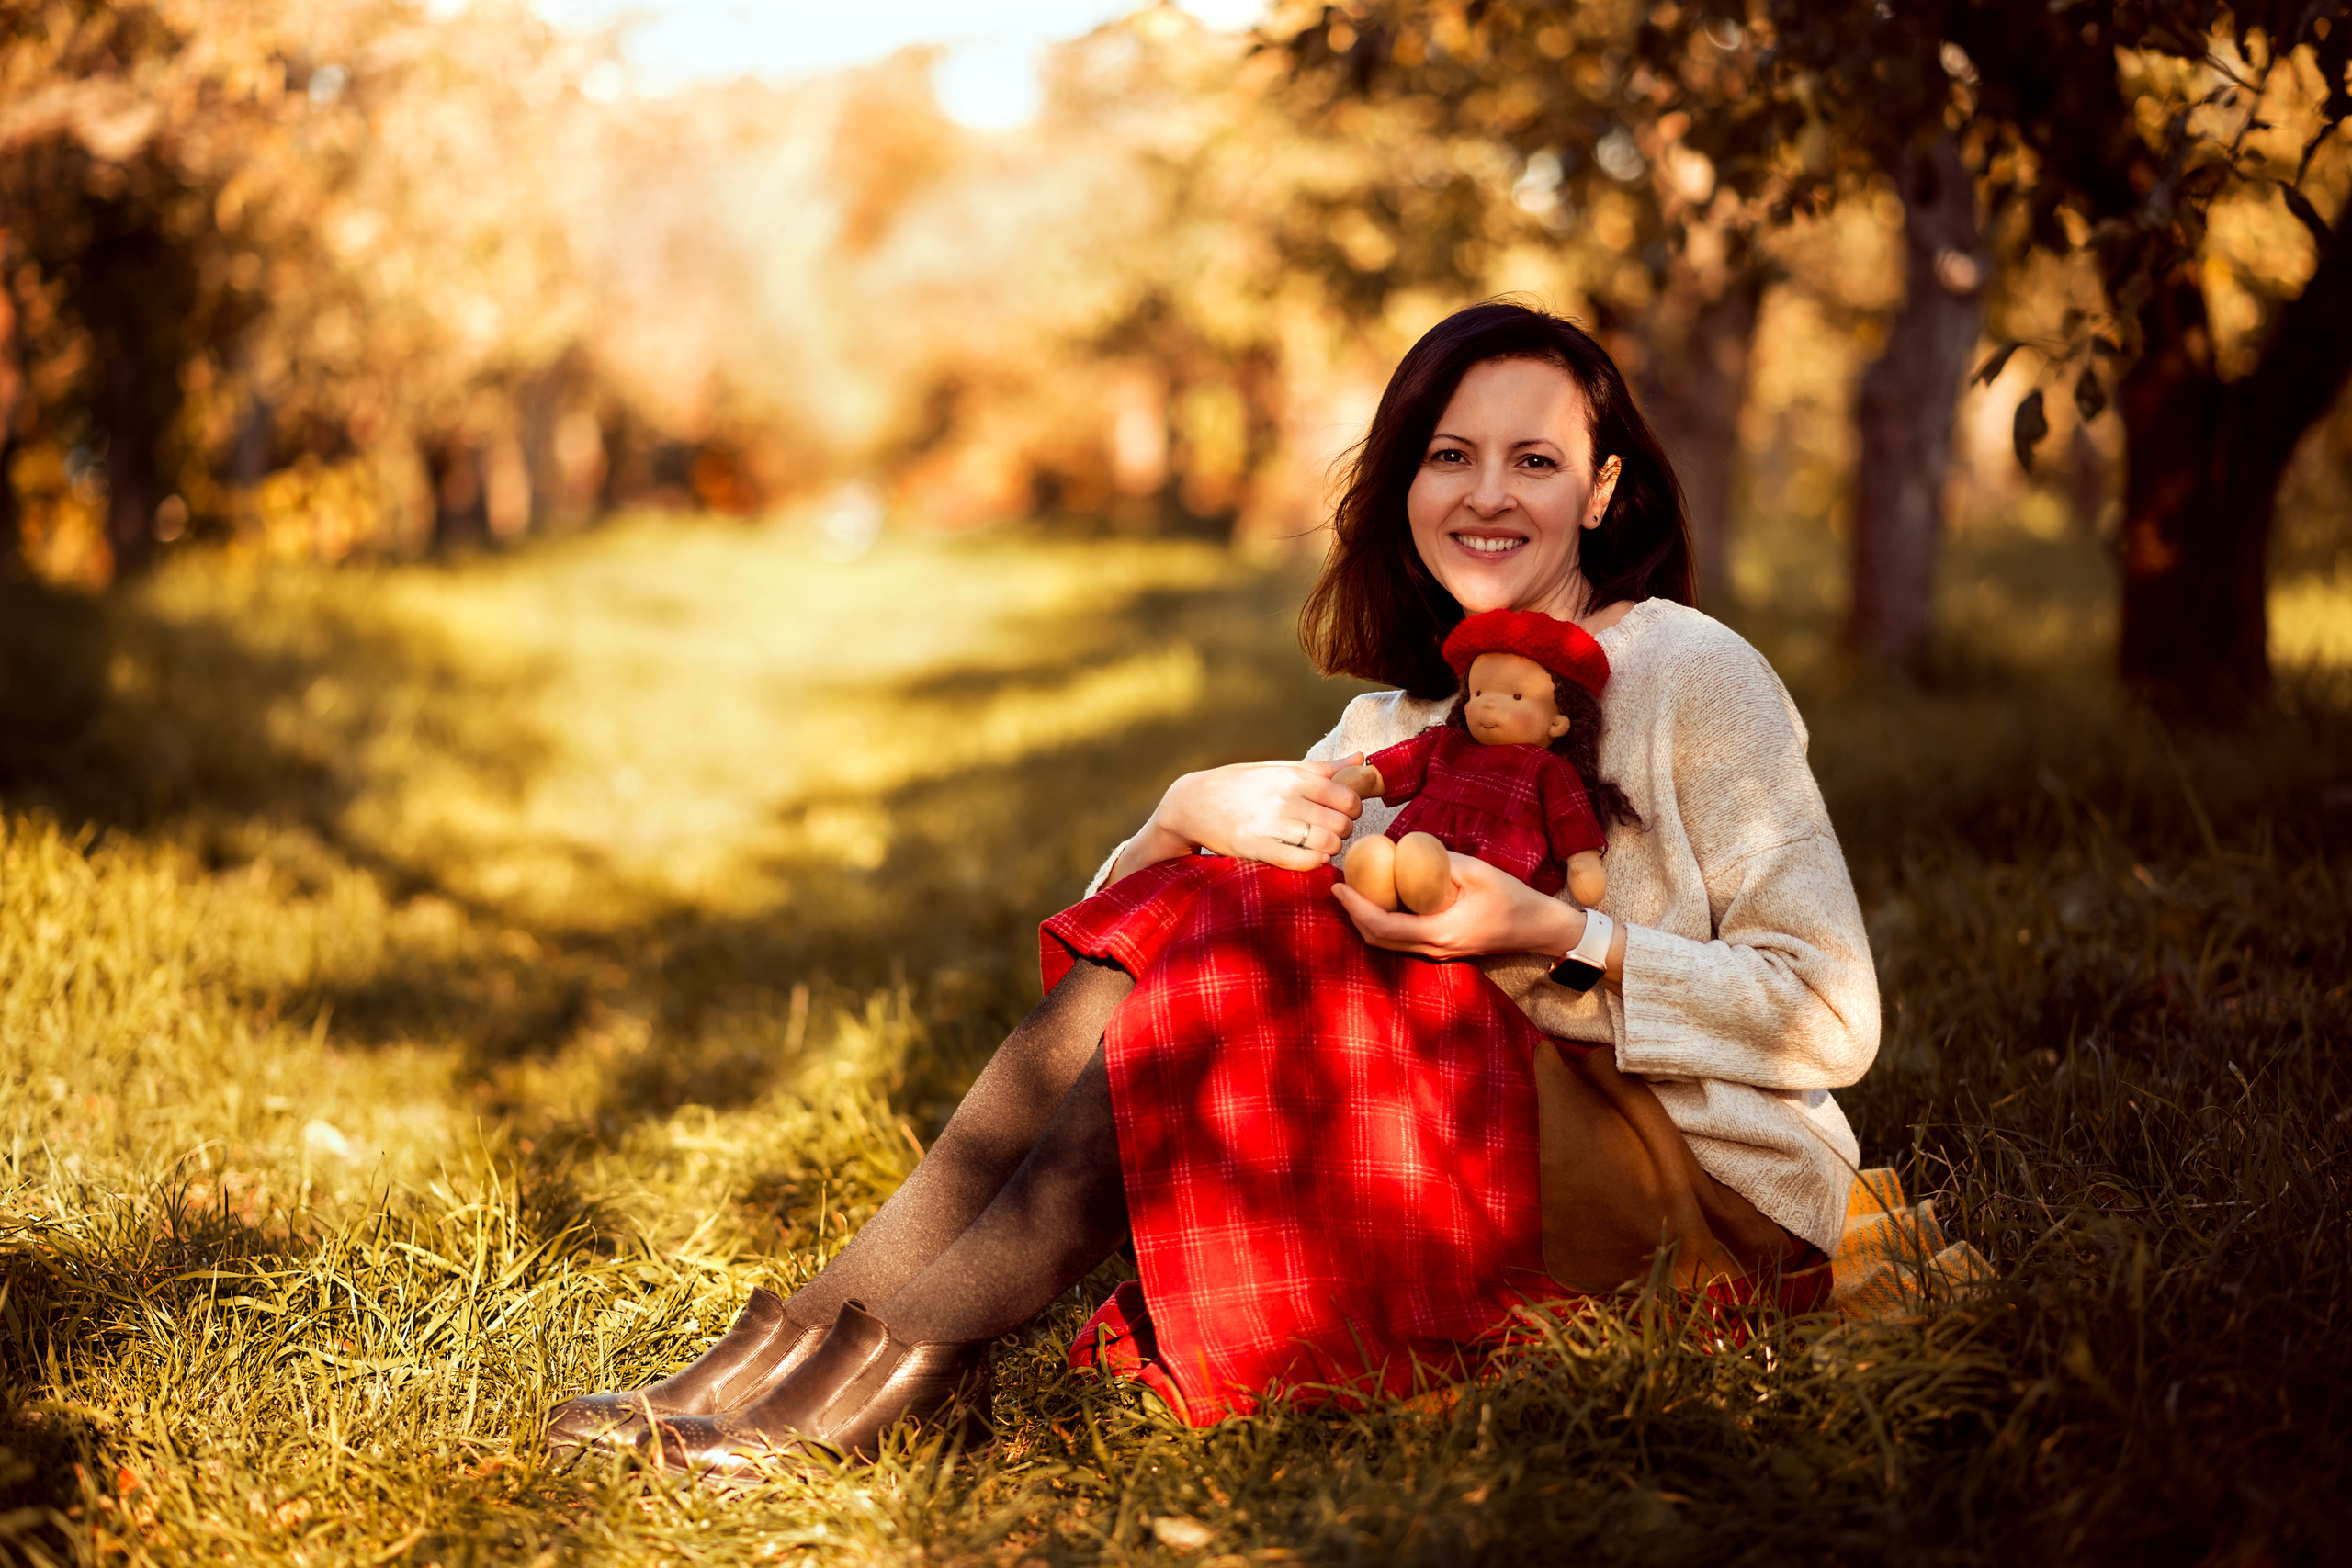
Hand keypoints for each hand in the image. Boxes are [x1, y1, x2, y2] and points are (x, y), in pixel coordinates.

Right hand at [1110, 755, 1367, 880]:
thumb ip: (1322, 767)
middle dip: (1341, 831)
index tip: (1339, 812)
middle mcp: (1284, 798)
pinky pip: (1303, 862)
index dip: (1351, 809)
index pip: (1347, 797)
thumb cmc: (1243, 784)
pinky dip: (1313, 863)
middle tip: (1327, 831)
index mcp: (1293, 776)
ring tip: (1316, 844)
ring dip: (1328, 849)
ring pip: (1327, 845)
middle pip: (1341, 824)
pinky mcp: (1257, 848)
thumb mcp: (1279, 768)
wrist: (1193, 802)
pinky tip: (1305, 856)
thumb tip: (1362, 758)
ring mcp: (1270, 824)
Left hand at [1331, 849, 1582, 961]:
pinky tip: (1383, 898)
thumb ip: (1440, 863)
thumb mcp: (1477, 872)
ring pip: (1387, 942)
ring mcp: (1437, 952)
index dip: (1355, 907)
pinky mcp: (1441, 948)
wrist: (1539, 928)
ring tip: (1354, 890)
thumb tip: (1405, 848)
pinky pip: (1402, 939)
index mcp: (1439, 933)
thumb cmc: (1512, 898)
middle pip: (1377, 939)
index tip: (1338, 886)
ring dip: (1366, 919)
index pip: (1382, 926)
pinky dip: (1384, 922)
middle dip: (1353, 914)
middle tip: (1339, 885)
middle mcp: (1433, 949)